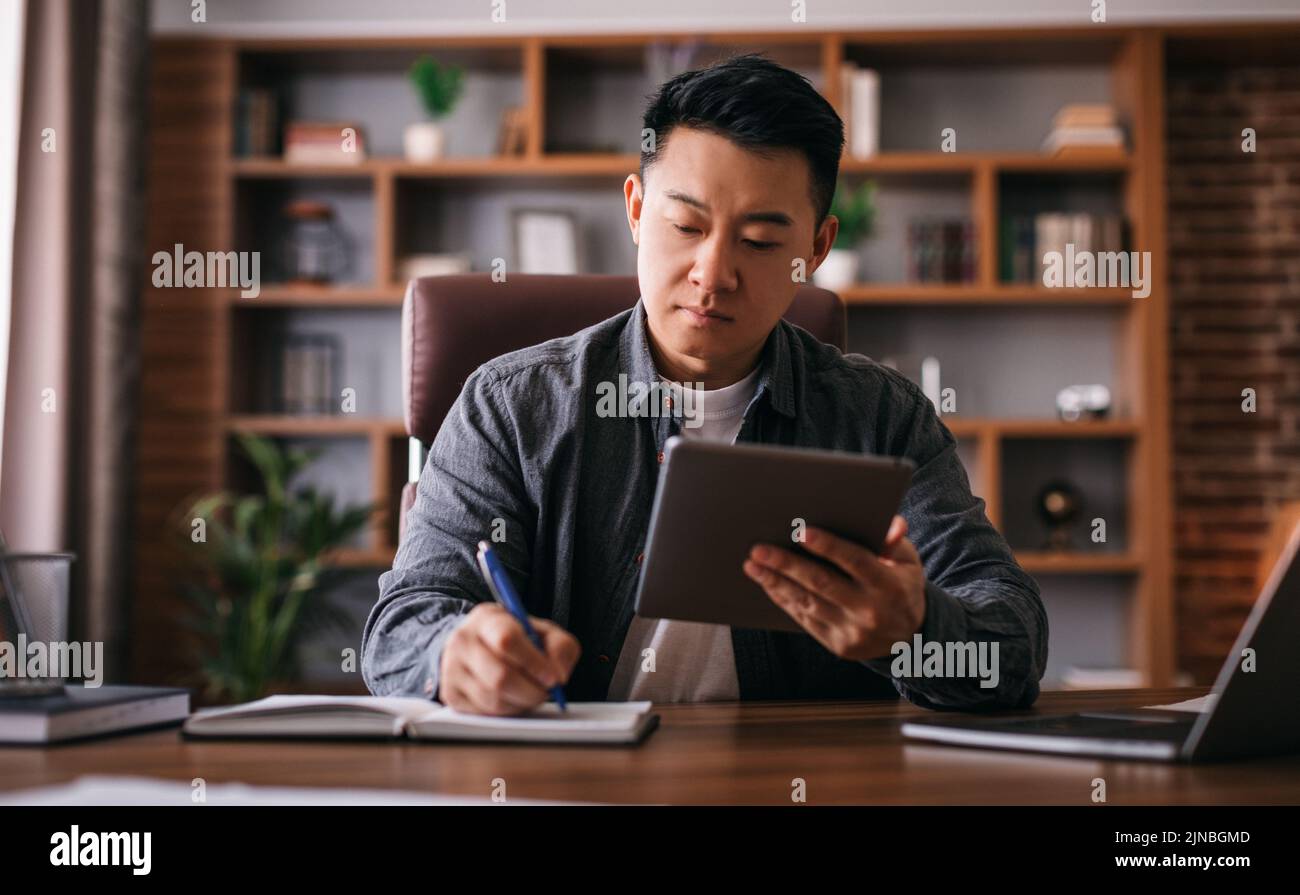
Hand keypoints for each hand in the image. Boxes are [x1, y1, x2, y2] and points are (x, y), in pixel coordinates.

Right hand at [438, 603, 580, 715]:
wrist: (479, 645)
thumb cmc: (518, 638)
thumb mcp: (543, 632)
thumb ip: (560, 647)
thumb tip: (559, 675)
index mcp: (486, 618)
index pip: (506, 640)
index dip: (533, 663)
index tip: (553, 678)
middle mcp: (462, 641)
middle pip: (499, 677)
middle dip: (531, 691)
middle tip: (547, 692)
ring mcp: (451, 668)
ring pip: (493, 699)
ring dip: (521, 703)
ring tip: (531, 693)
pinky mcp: (450, 693)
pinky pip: (485, 712)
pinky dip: (507, 711)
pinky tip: (514, 699)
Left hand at [742, 514, 926, 661]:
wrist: (910, 640)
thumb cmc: (901, 587)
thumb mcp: (907, 562)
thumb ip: (895, 541)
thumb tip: (891, 524)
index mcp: (888, 585)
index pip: (854, 561)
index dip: (827, 546)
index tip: (800, 531)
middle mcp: (869, 610)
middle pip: (822, 582)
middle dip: (787, 564)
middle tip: (759, 549)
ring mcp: (852, 631)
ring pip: (807, 602)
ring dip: (776, 582)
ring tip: (753, 565)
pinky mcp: (837, 645)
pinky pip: (804, 619)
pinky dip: (784, 599)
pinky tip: (768, 583)